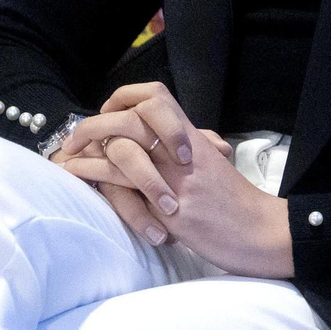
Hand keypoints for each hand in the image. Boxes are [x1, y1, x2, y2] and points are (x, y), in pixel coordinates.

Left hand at [56, 83, 292, 277]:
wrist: (263, 233)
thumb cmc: (237, 207)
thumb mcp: (211, 171)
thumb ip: (187, 153)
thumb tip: (161, 146)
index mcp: (192, 138)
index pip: (155, 96)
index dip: (124, 98)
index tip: (107, 112)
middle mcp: (183, 150)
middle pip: (131, 117)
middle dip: (94, 125)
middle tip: (74, 139)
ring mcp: (177, 177)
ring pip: (124, 146)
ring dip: (87, 150)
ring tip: (67, 158)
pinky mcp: (171, 207)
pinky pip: (126, 184)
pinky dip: (96, 176)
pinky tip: (79, 178)